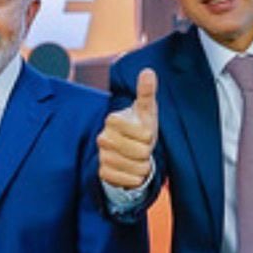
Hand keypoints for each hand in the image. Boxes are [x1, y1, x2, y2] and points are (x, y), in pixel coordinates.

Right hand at [97, 68, 157, 188]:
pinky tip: (131, 170)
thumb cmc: (139, 127)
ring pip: (137, 168)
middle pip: (142, 152)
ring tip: (137, 158)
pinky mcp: (102, 173)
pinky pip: (128, 180)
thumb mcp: (146, 110)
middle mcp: (103, 137)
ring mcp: (101, 156)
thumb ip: (146, 92)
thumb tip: (148, 71)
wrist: (128, 151)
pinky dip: (135, 178)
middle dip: (148, 152)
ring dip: (143, 166)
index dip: (151, 136)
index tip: (145, 133)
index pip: (145, 134)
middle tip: (141, 147)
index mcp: (113, 119)